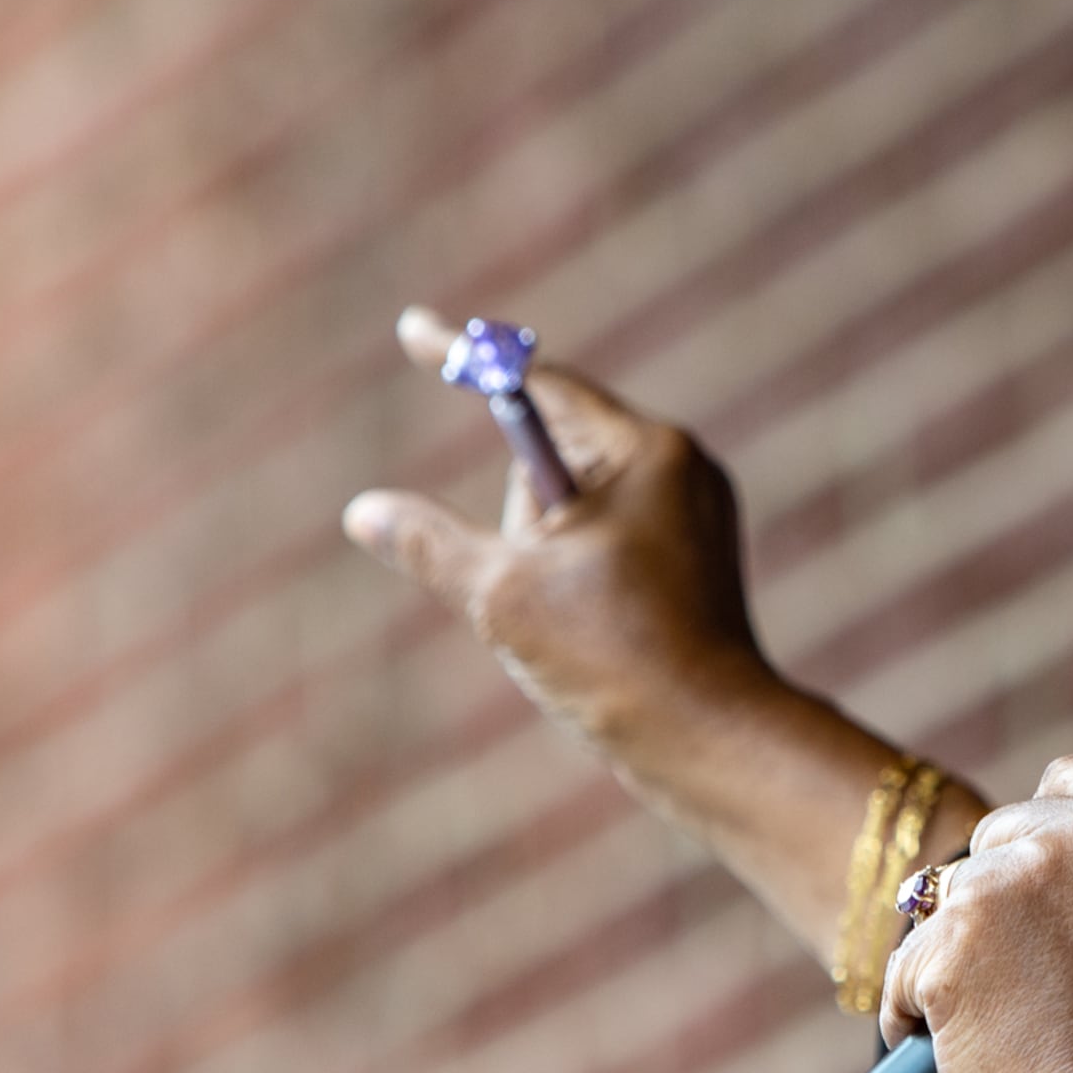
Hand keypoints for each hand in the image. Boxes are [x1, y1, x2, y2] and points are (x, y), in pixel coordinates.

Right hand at [343, 358, 984, 961]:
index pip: (538, 384)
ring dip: (546, 561)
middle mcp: (680, 466)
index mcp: (645, 449)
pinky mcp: (696, 560)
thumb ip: (428, 543)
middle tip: (543, 593)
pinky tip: (594, 639)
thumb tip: (363, 512)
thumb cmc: (614, 658)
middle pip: (552, 459)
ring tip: (576, 630)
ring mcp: (695, 514)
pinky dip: (575, 583)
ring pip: (574, 515)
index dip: (466, 358)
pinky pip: (606, 548)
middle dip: (522, 521)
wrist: (710, 742)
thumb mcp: (501, 595)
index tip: (414, 331)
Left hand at [881, 758, 1072, 1072]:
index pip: (1072, 780)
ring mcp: (1016, 878)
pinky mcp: (953, 938)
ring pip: (949, 896)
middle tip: (1026, 975)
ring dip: (960, 950)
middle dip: (1005, 897)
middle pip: (1002, 833)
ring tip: (991, 1026)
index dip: (1050, 832)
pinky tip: (945, 1047)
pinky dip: (916, 1006)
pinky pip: (907, 963)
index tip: (1047, 881)